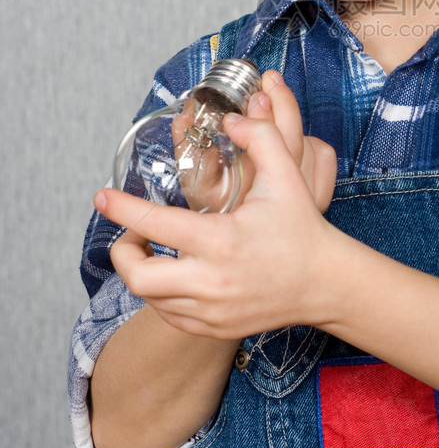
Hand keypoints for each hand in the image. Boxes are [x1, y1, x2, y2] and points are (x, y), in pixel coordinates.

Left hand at [100, 73, 338, 338]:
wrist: (326, 283)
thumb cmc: (303, 228)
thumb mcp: (286, 175)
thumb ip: (259, 136)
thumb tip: (230, 119)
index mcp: (221, 240)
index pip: (155, 224)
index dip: (122, 208)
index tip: (102, 196)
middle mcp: (211, 281)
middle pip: (137, 276)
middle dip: (122, 252)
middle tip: (131, 234)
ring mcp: (212, 310)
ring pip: (149, 299)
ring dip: (141, 272)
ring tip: (151, 250)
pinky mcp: (216, 328)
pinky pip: (170, 315)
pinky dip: (161, 295)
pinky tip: (174, 274)